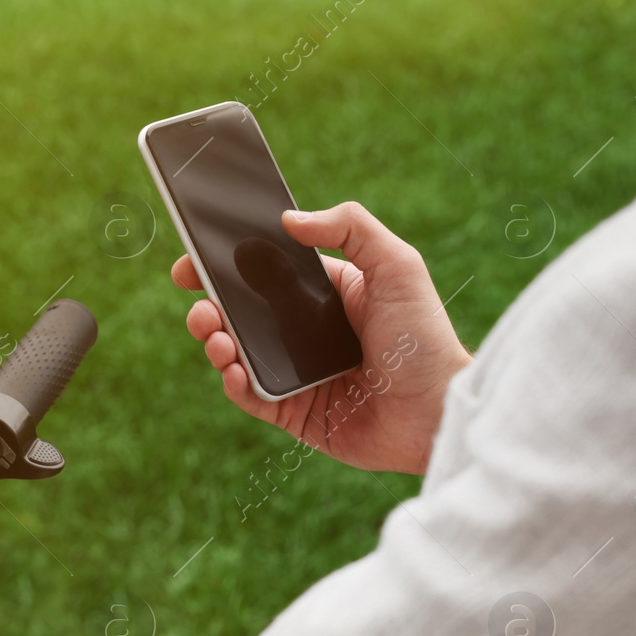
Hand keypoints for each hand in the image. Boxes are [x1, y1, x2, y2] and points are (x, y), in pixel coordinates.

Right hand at [172, 202, 471, 474]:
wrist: (439, 411)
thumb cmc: (424, 339)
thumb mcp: (397, 265)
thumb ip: (350, 228)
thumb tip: (290, 219)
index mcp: (328, 297)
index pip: (267, 275)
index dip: (229, 266)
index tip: (196, 258)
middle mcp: (309, 335)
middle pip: (243, 315)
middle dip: (210, 306)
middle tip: (198, 303)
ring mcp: (300, 376)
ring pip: (239, 355)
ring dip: (216, 341)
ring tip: (214, 334)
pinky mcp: (297, 415)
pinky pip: (253, 398)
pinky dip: (235, 384)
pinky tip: (233, 369)